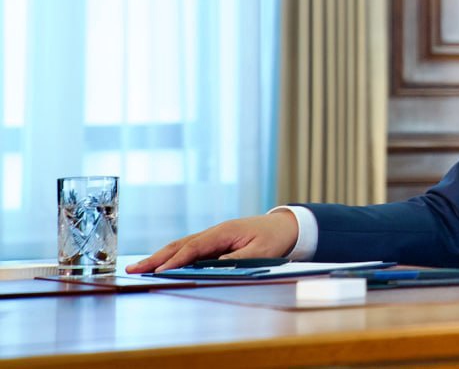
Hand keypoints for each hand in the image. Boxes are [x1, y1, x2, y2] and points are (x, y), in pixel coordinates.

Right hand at [125, 210, 299, 272]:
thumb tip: (214, 267)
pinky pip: (189, 249)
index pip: (194, 248)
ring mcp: (213, 236)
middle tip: (133, 269)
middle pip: (180, 245)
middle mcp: (215, 232)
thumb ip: (237, 260)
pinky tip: (160, 264)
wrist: (285, 226)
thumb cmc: (274, 239)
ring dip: (160, 257)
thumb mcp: (260, 252)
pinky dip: (172, 256)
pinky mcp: (214, 242)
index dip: (175, 261)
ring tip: (139, 267)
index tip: (158, 272)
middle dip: (156, 258)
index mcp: (224, 232)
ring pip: (182, 246)